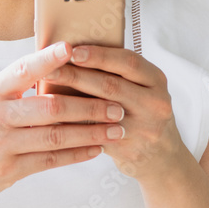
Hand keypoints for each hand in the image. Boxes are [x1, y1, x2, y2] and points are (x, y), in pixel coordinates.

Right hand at [0, 41, 127, 206]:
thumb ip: (16, 85)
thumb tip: (57, 62)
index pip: (23, 70)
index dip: (48, 59)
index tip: (74, 48)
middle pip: (50, 107)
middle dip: (88, 106)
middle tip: (116, 104)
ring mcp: (1, 145)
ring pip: (56, 136)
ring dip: (90, 132)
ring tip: (116, 128)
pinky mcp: (9, 170)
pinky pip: (51, 160)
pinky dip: (77, 154)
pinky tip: (96, 148)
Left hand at [44, 43, 188, 180]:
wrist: (162, 157)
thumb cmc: (141, 112)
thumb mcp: (142, 88)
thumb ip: (118, 73)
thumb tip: (70, 52)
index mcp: (155, 80)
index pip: (127, 61)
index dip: (99, 55)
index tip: (72, 50)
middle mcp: (155, 102)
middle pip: (111, 85)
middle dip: (76, 76)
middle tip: (49, 69)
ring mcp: (144, 128)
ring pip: (101, 112)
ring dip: (71, 102)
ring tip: (46, 94)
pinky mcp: (129, 149)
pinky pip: (96, 135)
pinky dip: (73, 126)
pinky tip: (53, 120)